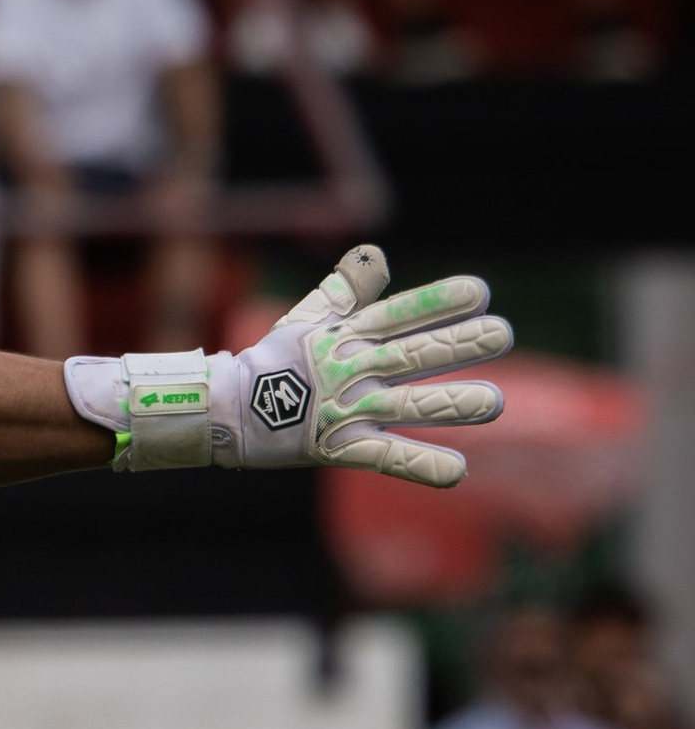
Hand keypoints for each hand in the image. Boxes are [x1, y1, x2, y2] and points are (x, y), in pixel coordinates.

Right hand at [223, 245, 509, 485]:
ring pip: (406, 405)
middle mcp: (350, 369)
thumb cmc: (270, 362)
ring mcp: (345, 409)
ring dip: (451, 404)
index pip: (398, 313)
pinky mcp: (337, 447)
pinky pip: (384, 457)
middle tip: (503, 335)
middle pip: (411, 354)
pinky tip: (458, 471)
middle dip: (458, 345)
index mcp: (346, 336)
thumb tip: (376, 257)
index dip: (437, 302)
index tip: (479, 292)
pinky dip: (420, 465)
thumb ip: (346, 288)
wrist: (224, 410)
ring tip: (495, 403)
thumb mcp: (306, 317)